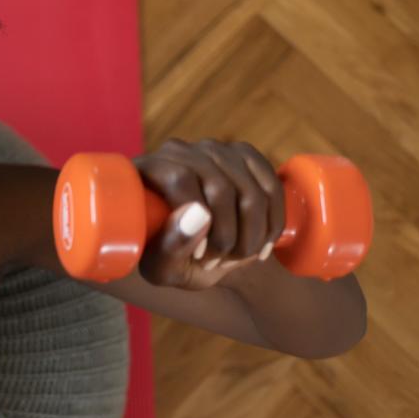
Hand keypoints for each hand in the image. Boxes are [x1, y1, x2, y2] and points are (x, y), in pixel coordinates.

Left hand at [131, 139, 285, 290]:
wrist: (198, 256)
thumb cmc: (170, 261)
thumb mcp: (161, 267)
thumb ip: (172, 245)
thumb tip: (199, 214)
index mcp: (145, 170)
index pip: (180, 178)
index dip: (197, 219)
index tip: (201, 255)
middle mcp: (178, 151)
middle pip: (220, 186)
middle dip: (228, 234)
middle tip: (219, 262)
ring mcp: (213, 150)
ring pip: (250, 189)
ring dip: (252, 233)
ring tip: (237, 257)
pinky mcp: (244, 157)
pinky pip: (271, 186)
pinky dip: (273, 222)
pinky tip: (262, 245)